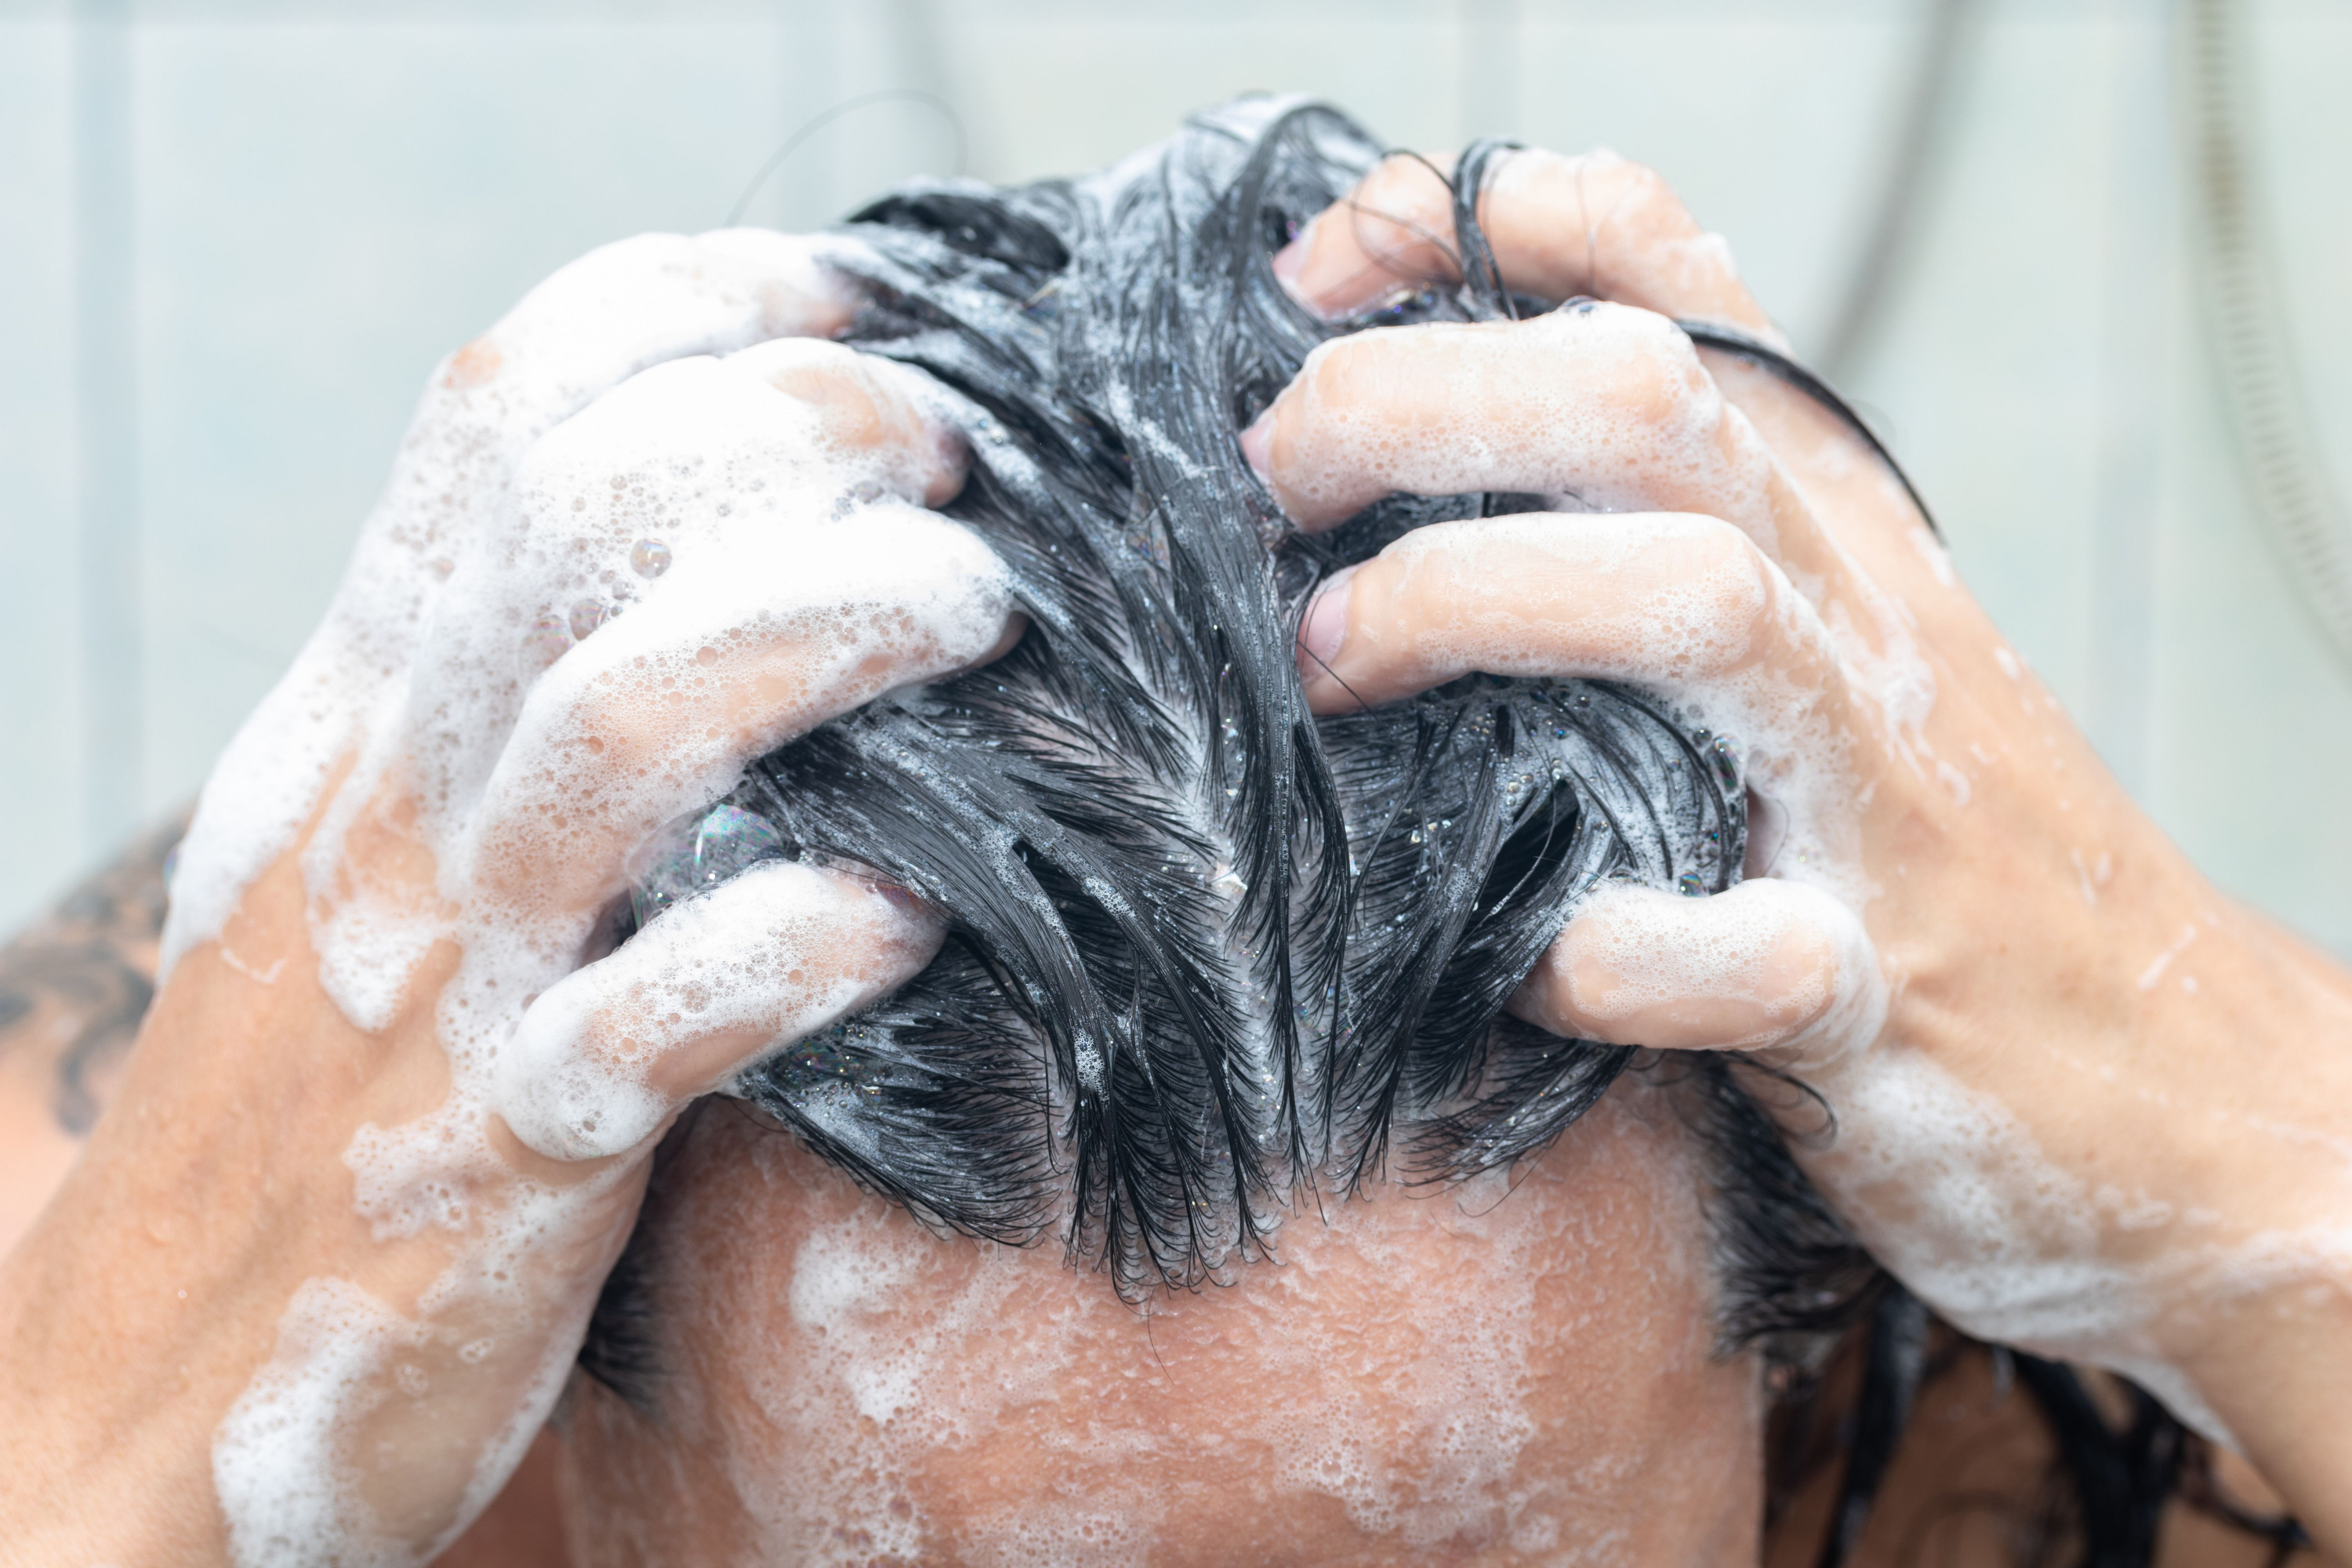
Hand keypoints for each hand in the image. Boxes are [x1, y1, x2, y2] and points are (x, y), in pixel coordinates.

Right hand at [0, 231, 1017, 1564]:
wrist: (140, 1396)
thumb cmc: (294, 1100)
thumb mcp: (342, 843)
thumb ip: (471, 688)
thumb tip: (663, 533)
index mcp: (368, 708)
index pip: (496, 418)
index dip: (682, 312)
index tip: (851, 297)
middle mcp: (405, 804)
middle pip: (582, 524)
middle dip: (786, 435)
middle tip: (946, 446)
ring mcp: (450, 977)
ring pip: (624, 729)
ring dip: (816, 632)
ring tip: (971, 605)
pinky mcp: (508, 1159)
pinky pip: (657, 1021)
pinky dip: (791, 946)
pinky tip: (910, 913)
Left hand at [1247, 149, 2351, 1548]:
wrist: (2178, 1095)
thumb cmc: (1938, 858)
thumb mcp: (1818, 646)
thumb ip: (1647, 541)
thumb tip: (1387, 466)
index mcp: (1818, 520)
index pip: (1664, 276)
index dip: (1471, 230)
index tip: (1307, 288)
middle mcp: (1850, 617)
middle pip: (1644, 400)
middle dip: (1419, 401)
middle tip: (1271, 482)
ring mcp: (1871, 798)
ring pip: (1694, 602)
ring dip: (1475, 606)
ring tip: (1334, 666)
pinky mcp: (1872, 991)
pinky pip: (1732, 950)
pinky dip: (1602, 953)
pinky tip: (1520, 964)